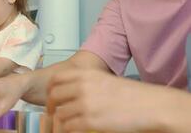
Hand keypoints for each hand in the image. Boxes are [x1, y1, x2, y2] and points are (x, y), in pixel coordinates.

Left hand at [46, 69, 189, 132]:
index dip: (50, 90)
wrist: (150, 106)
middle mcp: (82, 87)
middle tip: (53, 114)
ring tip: (67, 125)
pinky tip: (76, 130)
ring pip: (59, 114)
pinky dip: (68, 130)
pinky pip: (68, 127)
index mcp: (86, 74)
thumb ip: (85, 82)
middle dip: (50, 106)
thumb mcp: (104, 80)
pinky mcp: (89, 122)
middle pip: (53, 96)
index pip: (56, 79)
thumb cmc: (131, 95)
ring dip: (61, 121)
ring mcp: (84, 104)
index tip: (51, 98)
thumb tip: (69, 90)